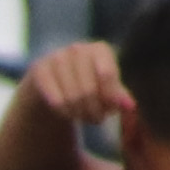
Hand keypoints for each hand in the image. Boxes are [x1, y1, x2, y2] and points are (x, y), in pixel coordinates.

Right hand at [11, 38, 128, 130]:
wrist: (52, 82)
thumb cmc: (87, 85)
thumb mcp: (106, 89)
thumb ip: (118, 96)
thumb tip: (130, 106)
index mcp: (99, 49)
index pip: (106, 75)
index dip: (109, 98)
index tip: (110, 111)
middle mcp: (77, 49)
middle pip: (88, 90)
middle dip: (94, 111)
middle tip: (96, 120)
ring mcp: (56, 57)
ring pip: (72, 98)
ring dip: (80, 114)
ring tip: (83, 116)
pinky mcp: (39, 70)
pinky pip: (56, 101)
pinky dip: (64, 112)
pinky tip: (67, 112)